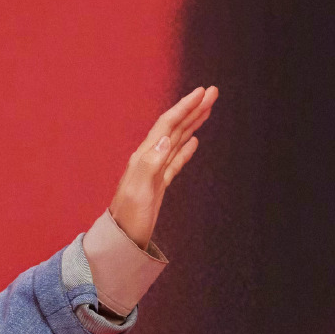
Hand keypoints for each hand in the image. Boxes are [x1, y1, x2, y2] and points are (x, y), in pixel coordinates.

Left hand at [109, 84, 217, 250]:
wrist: (121, 241)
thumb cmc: (128, 219)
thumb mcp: (139, 192)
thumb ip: (150, 164)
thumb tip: (167, 138)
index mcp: (145, 157)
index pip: (167, 125)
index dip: (184, 107)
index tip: (201, 92)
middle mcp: (149, 159)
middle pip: (175, 127)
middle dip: (194, 109)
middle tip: (213, 92)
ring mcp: (155, 171)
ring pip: (178, 140)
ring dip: (193, 123)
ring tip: (208, 109)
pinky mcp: (159, 184)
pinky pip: (175, 160)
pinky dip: (186, 148)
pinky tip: (194, 141)